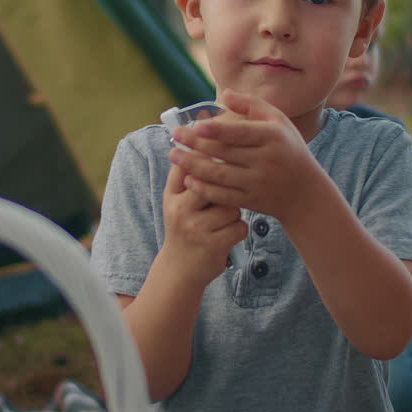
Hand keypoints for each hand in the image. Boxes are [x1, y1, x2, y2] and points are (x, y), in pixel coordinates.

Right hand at [159, 162, 246, 284]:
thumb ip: (186, 175)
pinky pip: (240, 226)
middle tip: (231, 190)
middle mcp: (180, 209)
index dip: (207, 153)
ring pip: (231, 206)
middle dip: (226, 186)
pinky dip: (239, 230)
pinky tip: (228, 236)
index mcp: (172, 195)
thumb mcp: (176, 201)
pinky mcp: (213, 245)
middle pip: (215, 183)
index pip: (189, 165)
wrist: (179, 270)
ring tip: (223, 222)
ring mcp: (196, 228)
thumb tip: (203, 141)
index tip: (224, 150)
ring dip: (233, 214)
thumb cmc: (184, 228)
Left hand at [169, 88, 321, 219]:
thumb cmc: (288, 148)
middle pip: (225, 153)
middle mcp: (266, 160)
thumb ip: (251, 105)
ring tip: (173, 155)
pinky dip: (204, 188)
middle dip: (197, 144)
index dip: (218, 129)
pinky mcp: (251, 201)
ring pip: (220, 175)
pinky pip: (223, 196)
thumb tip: (224, 94)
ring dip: (194, 166)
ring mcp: (258, 183)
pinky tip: (187, 179)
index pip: (241, 133)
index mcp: (272, 137)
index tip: (196, 124)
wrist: (305, 192)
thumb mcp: (278, 121)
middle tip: (175, 136)